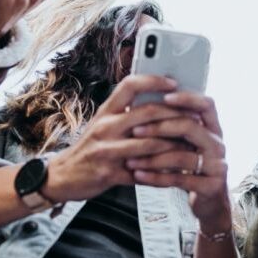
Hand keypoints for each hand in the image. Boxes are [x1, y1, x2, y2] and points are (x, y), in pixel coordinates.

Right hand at [41, 75, 184, 202]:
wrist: (62, 176)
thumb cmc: (90, 147)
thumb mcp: (103, 123)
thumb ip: (126, 112)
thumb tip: (159, 100)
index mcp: (106, 111)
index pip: (130, 85)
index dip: (153, 80)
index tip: (174, 82)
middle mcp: (105, 127)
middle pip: (146, 113)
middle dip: (175, 114)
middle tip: (196, 117)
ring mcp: (107, 151)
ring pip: (149, 143)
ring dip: (174, 144)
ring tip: (191, 144)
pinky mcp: (109, 174)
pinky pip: (143, 173)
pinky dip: (162, 173)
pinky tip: (176, 173)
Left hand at [126, 92, 231, 234]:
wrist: (211, 201)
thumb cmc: (193, 167)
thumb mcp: (189, 144)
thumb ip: (176, 127)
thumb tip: (144, 105)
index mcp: (213, 129)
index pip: (206, 105)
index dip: (187, 98)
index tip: (164, 97)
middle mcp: (218, 144)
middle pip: (191, 127)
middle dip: (160, 127)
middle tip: (135, 130)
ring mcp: (217, 165)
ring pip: (182, 156)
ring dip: (152, 158)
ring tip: (130, 159)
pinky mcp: (211, 186)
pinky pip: (179, 179)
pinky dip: (156, 177)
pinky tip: (138, 175)